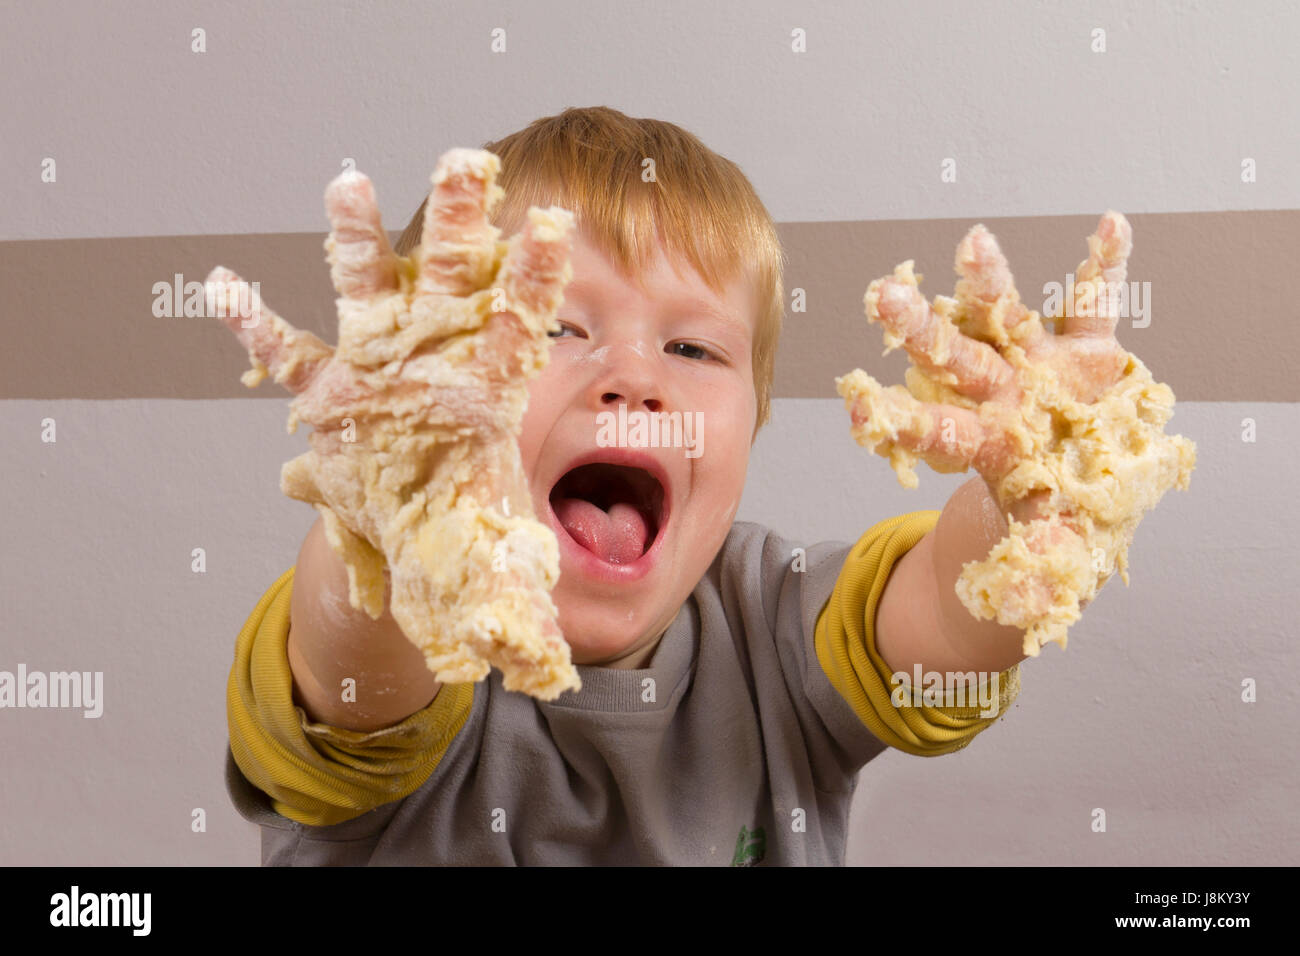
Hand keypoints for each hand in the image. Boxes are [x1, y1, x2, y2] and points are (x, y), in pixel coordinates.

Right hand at [207, 149, 581, 697]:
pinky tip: (220, 286)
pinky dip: (254, 327)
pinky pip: (286, 356)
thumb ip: (521, 615)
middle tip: (464, 161)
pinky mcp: (327, 397)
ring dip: (359, 244)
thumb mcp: (493, 574)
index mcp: (488, 405)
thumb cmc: (464, 536)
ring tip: (346, 181)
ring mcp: (380, 376)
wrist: (413, 538)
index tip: (552, 222)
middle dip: (456, 228)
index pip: (521, 333)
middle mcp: (436, 372)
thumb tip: (544, 673)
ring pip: (370, 297)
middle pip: (450, 289)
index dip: (535, 282)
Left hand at [837, 212, 1195, 653]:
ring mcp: (1040, 369)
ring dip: (991, 283)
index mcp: (984, 445)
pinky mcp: (1087, 353)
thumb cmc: (1045, 516)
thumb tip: (1024, 605)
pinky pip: (1096, 307)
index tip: (859, 409)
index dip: (901, 422)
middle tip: (880, 295)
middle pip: (955, 362)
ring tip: (973, 240)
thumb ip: (1031, 571)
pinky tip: (1111, 224)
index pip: (936, 431)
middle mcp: (1001, 397)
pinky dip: (1104, 268)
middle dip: (921, 330)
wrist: (1075, 483)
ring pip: (1009, 321)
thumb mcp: (1039, 555)